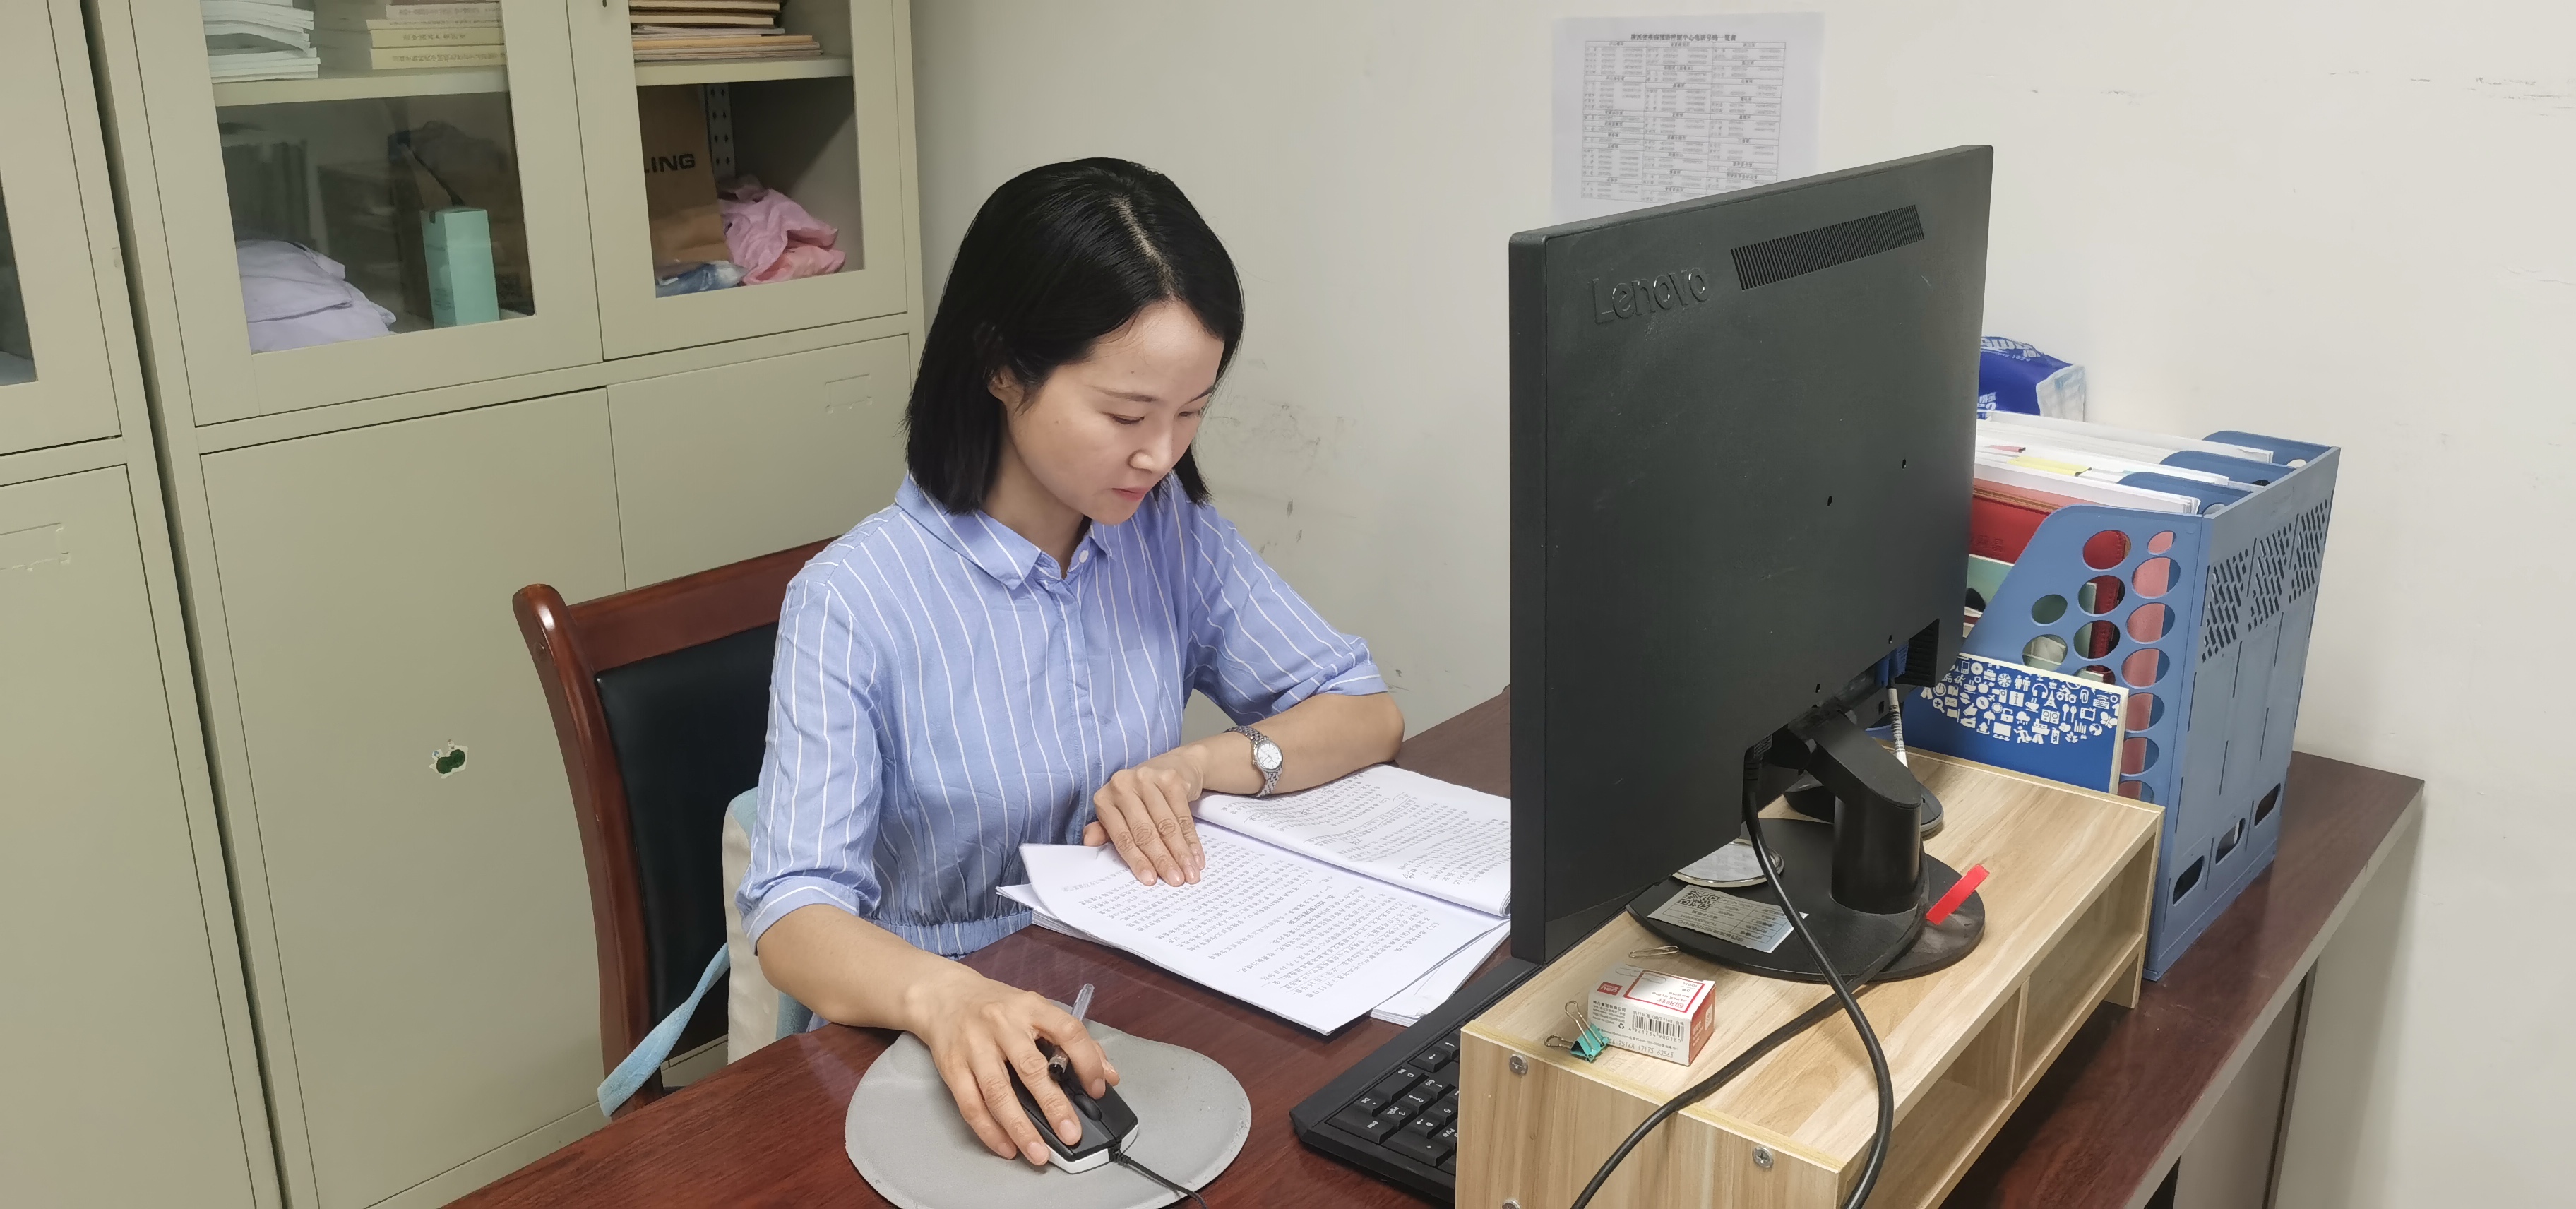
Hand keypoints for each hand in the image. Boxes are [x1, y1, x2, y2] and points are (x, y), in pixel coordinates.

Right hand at [907, 969, 1117, 1165]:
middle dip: (1054, 1105)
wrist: (944, 996)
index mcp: (1030, 1007)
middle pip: (1030, 1068)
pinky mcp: (952, 1066)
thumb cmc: (997, 1006)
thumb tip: (1108, 1075)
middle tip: (1071, 1133)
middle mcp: (1002, 1025)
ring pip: (997, 1092)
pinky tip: (1006, 1147)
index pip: (1067, 1031)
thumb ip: (1072, 1040)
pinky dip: (989, 1130)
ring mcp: (974, 1046)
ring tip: (1038, 1153)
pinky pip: (970, 1104)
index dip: (1087, 1061)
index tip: (1098, 1088)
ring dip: (1019, 1127)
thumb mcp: (1036, 1010)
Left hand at [1082, 749, 1208, 884]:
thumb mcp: (1120, 813)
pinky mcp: (1171, 778)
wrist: (1173, 766)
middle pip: (1145, 832)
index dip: (1138, 860)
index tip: (1151, 880)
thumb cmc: (1141, 797)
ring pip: (1166, 825)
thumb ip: (1105, 831)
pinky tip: (1197, 856)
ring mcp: (1147, 778)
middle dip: (1162, 860)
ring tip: (1190, 874)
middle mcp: (1123, 785)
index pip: (1123, 836)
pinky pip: (1183, 815)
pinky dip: (1192, 839)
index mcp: (1105, 798)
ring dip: (1180, 853)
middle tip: (1176, 881)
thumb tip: (1089, 843)